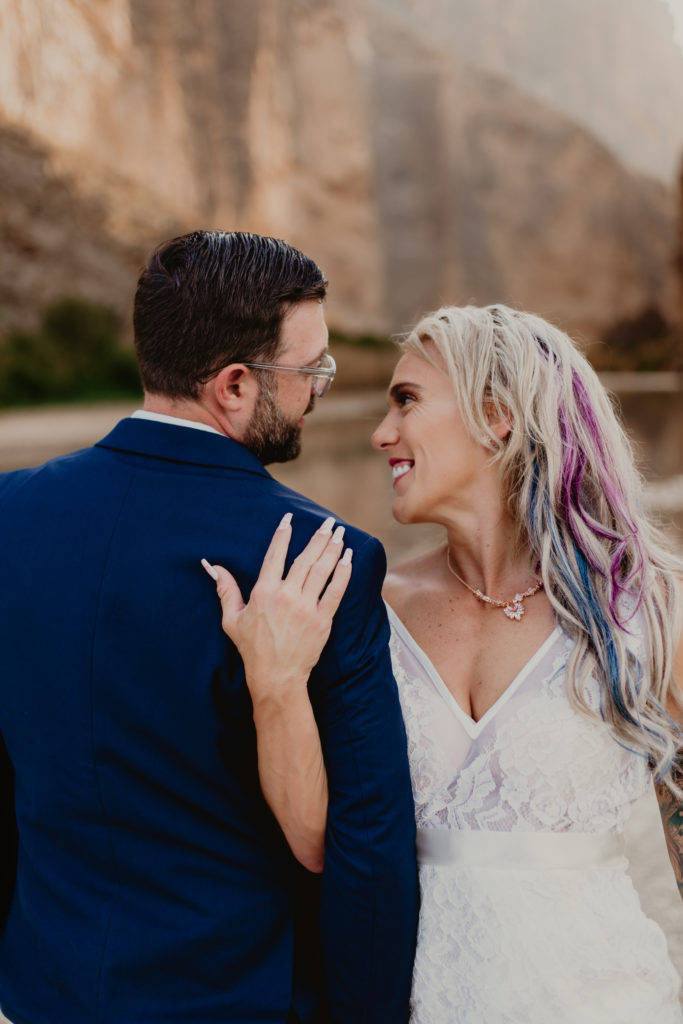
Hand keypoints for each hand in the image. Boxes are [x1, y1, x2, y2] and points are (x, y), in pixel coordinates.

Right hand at [201, 514, 352, 705]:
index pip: (275, 555)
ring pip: (322, 570)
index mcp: (264, 592)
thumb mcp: (232, 619)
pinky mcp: (322, 620)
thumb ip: (225, 590)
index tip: (290, 518)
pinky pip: (335, 591)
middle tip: (328, 522)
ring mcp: (306, 607)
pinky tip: (348, 558)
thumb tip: (211, 566)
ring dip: (333, 549)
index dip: (283, 534)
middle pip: (305, 558)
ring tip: (340, 534)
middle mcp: (286, 596)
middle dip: (318, 537)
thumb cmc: (251, 649)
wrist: (275, 676)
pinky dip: (343, 573)